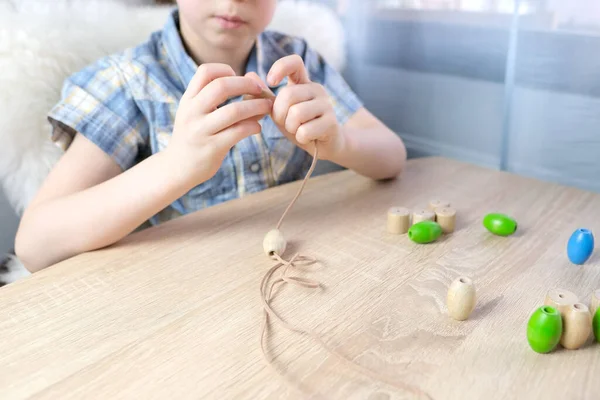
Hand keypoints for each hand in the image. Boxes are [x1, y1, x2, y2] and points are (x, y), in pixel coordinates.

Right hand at [167, 64, 272, 185]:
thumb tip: (255, 80)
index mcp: (188, 100)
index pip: (205, 71)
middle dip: (246, 84)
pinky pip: (239, 132)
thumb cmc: (194, 136)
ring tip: (267, 107)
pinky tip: (257, 127)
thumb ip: (219, 97)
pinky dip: (253, 126)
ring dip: (256, 106)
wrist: (177, 169)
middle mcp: (192, 112)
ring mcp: (201, 131)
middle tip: (261, 89)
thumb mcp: (197, 113)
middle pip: (222, 86)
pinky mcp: (212, 148)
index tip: (238, 77)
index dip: (225, 69)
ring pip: (234, 111)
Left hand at [248, 55, 344, 160]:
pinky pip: (305, 130)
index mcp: (303, 83)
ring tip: (298, 130)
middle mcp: (317, 89)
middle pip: (288, 95)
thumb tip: (249, 75)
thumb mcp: (280, 110)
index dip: (280, 68)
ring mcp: (326, 105)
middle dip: (280, 114)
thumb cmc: (300, 125)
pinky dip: (301, 138)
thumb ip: (266, 97)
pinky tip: (308, 138)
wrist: (325, 145)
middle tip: (287, 123)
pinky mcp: (331, 122)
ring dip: (291, 127)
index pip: (295, 62)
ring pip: (296, 113)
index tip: (271, 82)